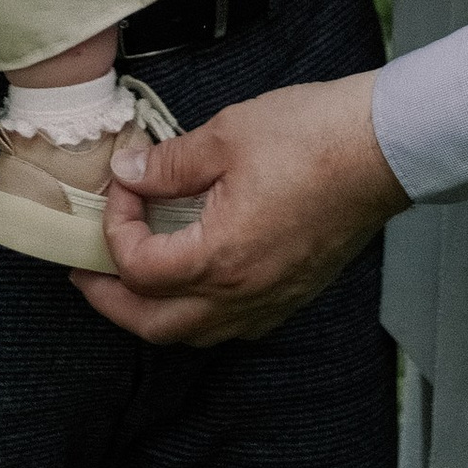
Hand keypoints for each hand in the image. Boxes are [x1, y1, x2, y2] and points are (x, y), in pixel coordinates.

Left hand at [79, 73, 404, 341]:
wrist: (382, 149)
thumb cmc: (311, 136)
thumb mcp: (226, 134)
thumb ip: (169, 164)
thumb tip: (129, 174)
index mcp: (219, 258)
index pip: (139, 268)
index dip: (116, 227)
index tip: (121, 186)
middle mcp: (242, 296)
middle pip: (155, 325)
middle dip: (111, 302)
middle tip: (86, 274)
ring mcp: (270, 302)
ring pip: (194, 333)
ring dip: (153, 312)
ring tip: (132, 278)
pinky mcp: (291, 294)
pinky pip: (230, 325)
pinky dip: (197, 311)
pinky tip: (192, 277)